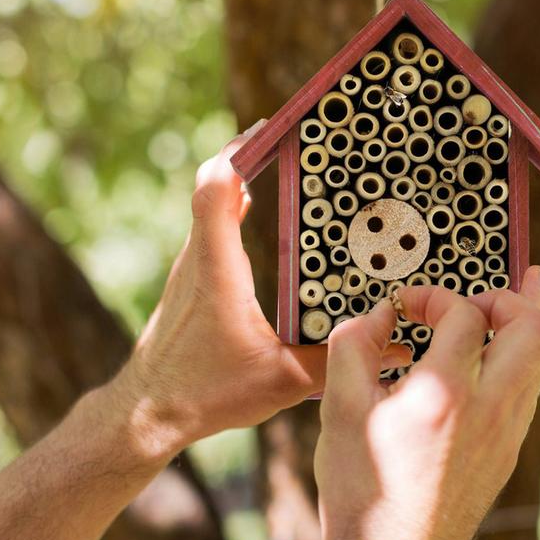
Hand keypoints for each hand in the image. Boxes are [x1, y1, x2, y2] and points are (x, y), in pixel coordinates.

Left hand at [120, 124, 411, 450]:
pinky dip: (232, 207)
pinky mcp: (189, 282)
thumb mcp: (281, 383)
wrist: (147, 411)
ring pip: (209, 206)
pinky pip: (209, 227)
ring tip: (282, 164)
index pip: (215, 190)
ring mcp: (189, 269)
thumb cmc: (204, 395)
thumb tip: (392, 351)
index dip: (237, 151)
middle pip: (213, 186)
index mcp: (218, 271)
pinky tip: (259, 214)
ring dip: (240, 179)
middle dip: (249, 154)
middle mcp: (197, 260)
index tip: (268, 128)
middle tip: (291, 136)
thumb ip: (335, 363)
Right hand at [315, 266, 539, 539]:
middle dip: (514, 296)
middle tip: (487, 288)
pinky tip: (490, 361)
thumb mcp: (339, 410)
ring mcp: (504, 435)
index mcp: (446, 393)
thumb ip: (353, 347)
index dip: (434, 296)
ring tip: (510, 302)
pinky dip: (515, 362)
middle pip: (536, 329)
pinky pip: (526, 392)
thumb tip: (374, 316)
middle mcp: (489, 411)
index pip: (465, 315)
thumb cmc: (360, 489)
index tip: (404, 306)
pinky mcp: (504, 455)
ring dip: (523, 326)